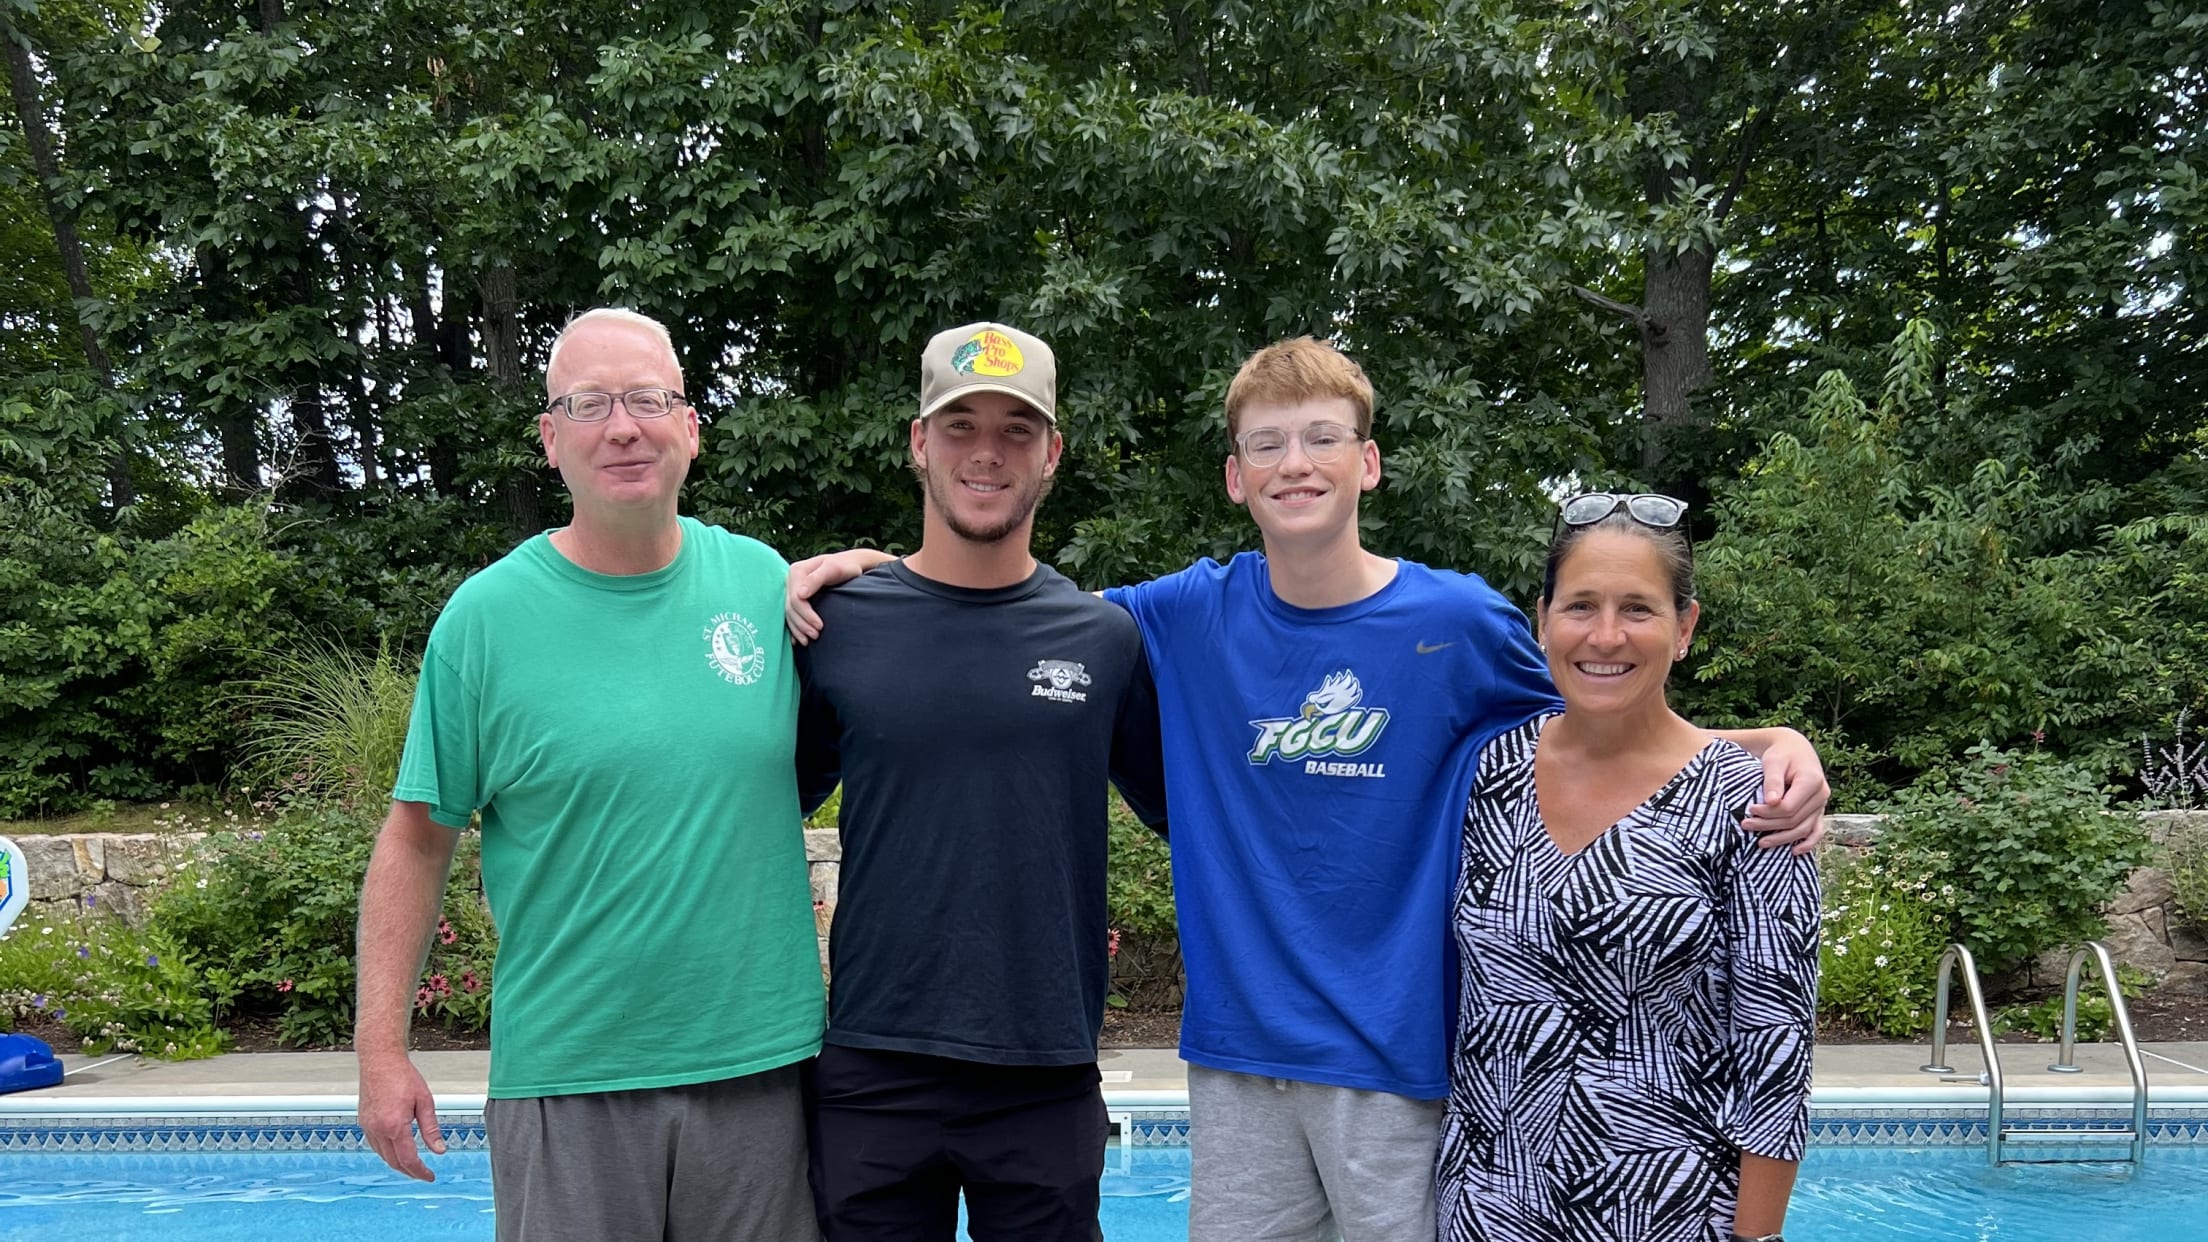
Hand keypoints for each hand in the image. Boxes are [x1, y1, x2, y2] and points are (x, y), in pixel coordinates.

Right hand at [358, 1051, 446, 1180]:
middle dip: (409, 1171)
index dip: (420, 1172)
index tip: (430, 1176)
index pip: (408, 1159)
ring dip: (398, 1164)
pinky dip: (387, 1153)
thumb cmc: (403, 1076)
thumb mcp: (425, 1102)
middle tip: (423, 1174)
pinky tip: (397, 1151)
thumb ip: (431, 1129)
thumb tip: (439, 1150)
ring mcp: (368, 1127)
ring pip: (383, 1156)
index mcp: (395, 1125)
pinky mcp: (364, 1122)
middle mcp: (378, 1129)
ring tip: (413, 1166)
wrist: (380, 1061)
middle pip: (394, 1162)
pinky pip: (375, 1146)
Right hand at [785, 549, 894, 643]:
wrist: (848, 565)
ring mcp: (792, 589)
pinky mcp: (796, 597)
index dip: (806, 615)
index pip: (796, 599)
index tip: (820, 626)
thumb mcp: (833, 569)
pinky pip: (791, 614)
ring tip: (808, 641)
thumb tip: (800, 595)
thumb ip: (816, 579)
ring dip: (797, 629)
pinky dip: (794, 627)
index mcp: (797, 571)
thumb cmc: (844, 567)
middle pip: (791, 608)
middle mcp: (791, 580)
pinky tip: (797, 639)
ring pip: (789, 613)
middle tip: (816, 636)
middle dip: (802, 624)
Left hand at [1744, 728, 1828, 853]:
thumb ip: (1773, 780)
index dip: (1768, 813)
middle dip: (1768, 825)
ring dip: (1782, 838)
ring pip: (1803, 829)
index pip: (1789, 807)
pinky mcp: (1818, 811)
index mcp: (1811, 780)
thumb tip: (1771, 802)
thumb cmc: (1781, 754)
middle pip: (1794, 820)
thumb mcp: (1774, 761)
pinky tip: (1794, 852)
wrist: (1795, 750)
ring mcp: (1821, 805)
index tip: (1750, 810)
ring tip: (1760, 843)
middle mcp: (1821, 794)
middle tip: (1745, 825)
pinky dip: (1808, 843)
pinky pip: (1817, 831)